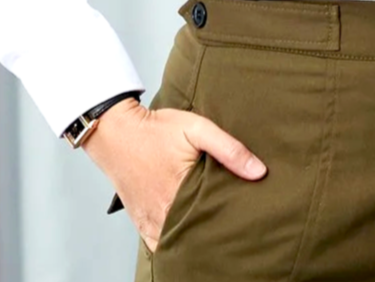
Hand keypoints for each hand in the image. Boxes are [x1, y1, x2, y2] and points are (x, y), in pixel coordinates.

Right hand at [82, 98, 266, 252]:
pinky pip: (158, 245)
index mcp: (180, 195)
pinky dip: (173, 244)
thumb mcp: (197, 129)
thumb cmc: (155, 129)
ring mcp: (150, 222)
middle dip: (214, 233)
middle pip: (196, 235)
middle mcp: (163, 215)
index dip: (230, 221)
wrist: (115, 131)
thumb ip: (229, 149)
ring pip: (177, 244)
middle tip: (231, 227)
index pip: (214, 221)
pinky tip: (187, 239)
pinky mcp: (141, 223)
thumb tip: (259, 172)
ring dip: (193, 239)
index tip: (243, 218)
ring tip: (212, 233)